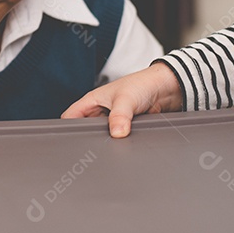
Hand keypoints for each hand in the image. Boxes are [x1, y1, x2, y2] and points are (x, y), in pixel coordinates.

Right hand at [62, 62, 183, 137]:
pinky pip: (116, 139)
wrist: (165, 89)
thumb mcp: (127, 99)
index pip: (70, 117)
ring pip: (101, 136)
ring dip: (106, 141)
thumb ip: (120, 116)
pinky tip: (122, 147)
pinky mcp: (124, 128)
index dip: (67, 128)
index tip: (72, 142)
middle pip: (85, 130)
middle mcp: (100, 111)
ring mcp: (111, 121)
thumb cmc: (142, 84)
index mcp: (92, 100)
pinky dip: (118, 143)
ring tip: (110, 148)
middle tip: (94, 148)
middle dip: (89, 139)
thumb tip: (116, 133)